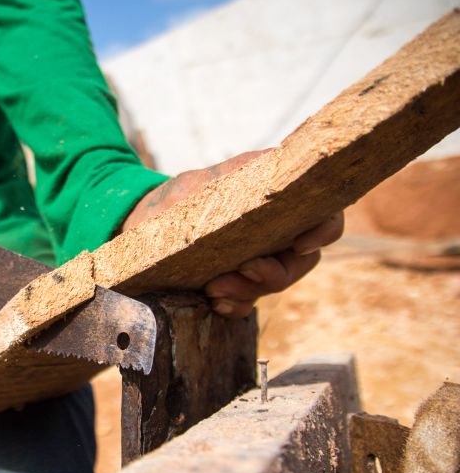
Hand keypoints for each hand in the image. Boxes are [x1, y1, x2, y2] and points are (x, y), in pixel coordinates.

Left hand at [121, 150, 343, 318]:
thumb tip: (266, 166)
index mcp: (280, 205)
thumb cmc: (182, 196)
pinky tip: (216, 302)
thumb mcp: (206, 182)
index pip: (325, 217)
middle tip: (242, 270)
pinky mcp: (238, 285)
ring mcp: (260, 263)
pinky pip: (248, 304)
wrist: (146, 222)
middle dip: (273, 273)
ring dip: (248, 291)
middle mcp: (278, 236)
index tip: (300, 244)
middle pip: (300, 263)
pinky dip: (236, 306)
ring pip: (272, 285)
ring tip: (214, 288)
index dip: (324, 232)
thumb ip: (236, 178)